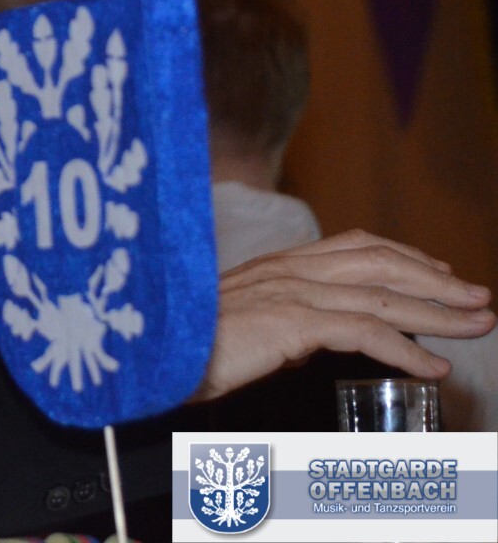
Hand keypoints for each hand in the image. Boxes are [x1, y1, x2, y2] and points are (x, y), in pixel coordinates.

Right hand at [196, 230, 495, 400]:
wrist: (149, 353)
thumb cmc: (184, 347)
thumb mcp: (238, 331)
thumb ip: (274, 329)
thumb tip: (300, 344)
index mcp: (274, 266)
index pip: (354, 246)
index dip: (403, 256)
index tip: (439, 273)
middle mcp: (286, 270)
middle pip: (380, 262)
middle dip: (437, 279)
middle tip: (478, 297)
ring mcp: (289, 292)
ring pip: (383, 294)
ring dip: (439, 312)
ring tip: (476, 325)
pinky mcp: (291, 321)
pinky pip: (365, 331)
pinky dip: (408, 349)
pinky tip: (433, 367)